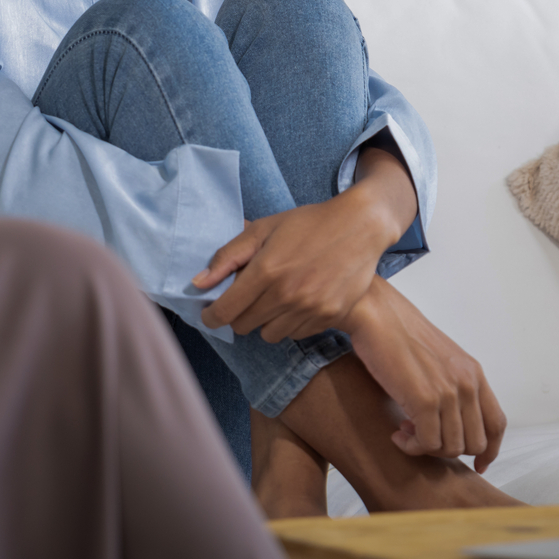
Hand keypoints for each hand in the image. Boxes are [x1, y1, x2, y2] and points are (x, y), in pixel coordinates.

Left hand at [194, 146, 417, 341]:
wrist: (359, 227)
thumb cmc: (308, 224)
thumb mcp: (263, 229)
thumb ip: (228, 257)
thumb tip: (199, 283)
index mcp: (266, 270)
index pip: (225, 311)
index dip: (211, 316)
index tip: (210, 314)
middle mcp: (286, 294)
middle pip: (244, 326)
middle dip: (238, 314)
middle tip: (247, 298)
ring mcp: (309, 308)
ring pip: (269, 334)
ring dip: (265, 320)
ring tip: (275, 298)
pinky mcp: (329, 316)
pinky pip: (295, 333)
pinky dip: (290, 322)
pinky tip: (297, 301)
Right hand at [340, 277, 506, 471]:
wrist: (375, 313)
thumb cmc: (397, 332)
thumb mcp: (438, 357)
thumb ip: (450, 383)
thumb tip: (449, 418)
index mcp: (474, 373)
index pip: (497, 423)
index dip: (490, 450)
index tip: (478, 463)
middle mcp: (467, 383)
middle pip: (475, 442)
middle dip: (448, 449)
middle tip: (420, 437)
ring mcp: (449, 392)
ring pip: (452, 447)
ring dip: (426, 448)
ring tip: (404, 431)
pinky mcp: (425, 400)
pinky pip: (427, 443)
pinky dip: (411, 447)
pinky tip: (396, 434)